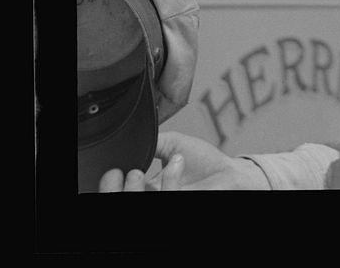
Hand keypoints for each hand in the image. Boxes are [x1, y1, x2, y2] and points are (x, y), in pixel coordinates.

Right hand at [98, 131, 271, 190]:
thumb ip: (154, 141)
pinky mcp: (180, 202)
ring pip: (138, 200)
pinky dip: (169, 179)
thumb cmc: (204, 162)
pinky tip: (178, 161)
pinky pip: (167, 196)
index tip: (113, 172)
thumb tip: (135, 137)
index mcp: (146, 188)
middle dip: (118, 190)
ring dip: (141, 185)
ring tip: (153, 166)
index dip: (110, 185)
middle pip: (123, 199)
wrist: (229, 173)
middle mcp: (152, 198)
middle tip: (130, 173)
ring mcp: (166, 201)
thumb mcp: (174, 144)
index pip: (119, 191)